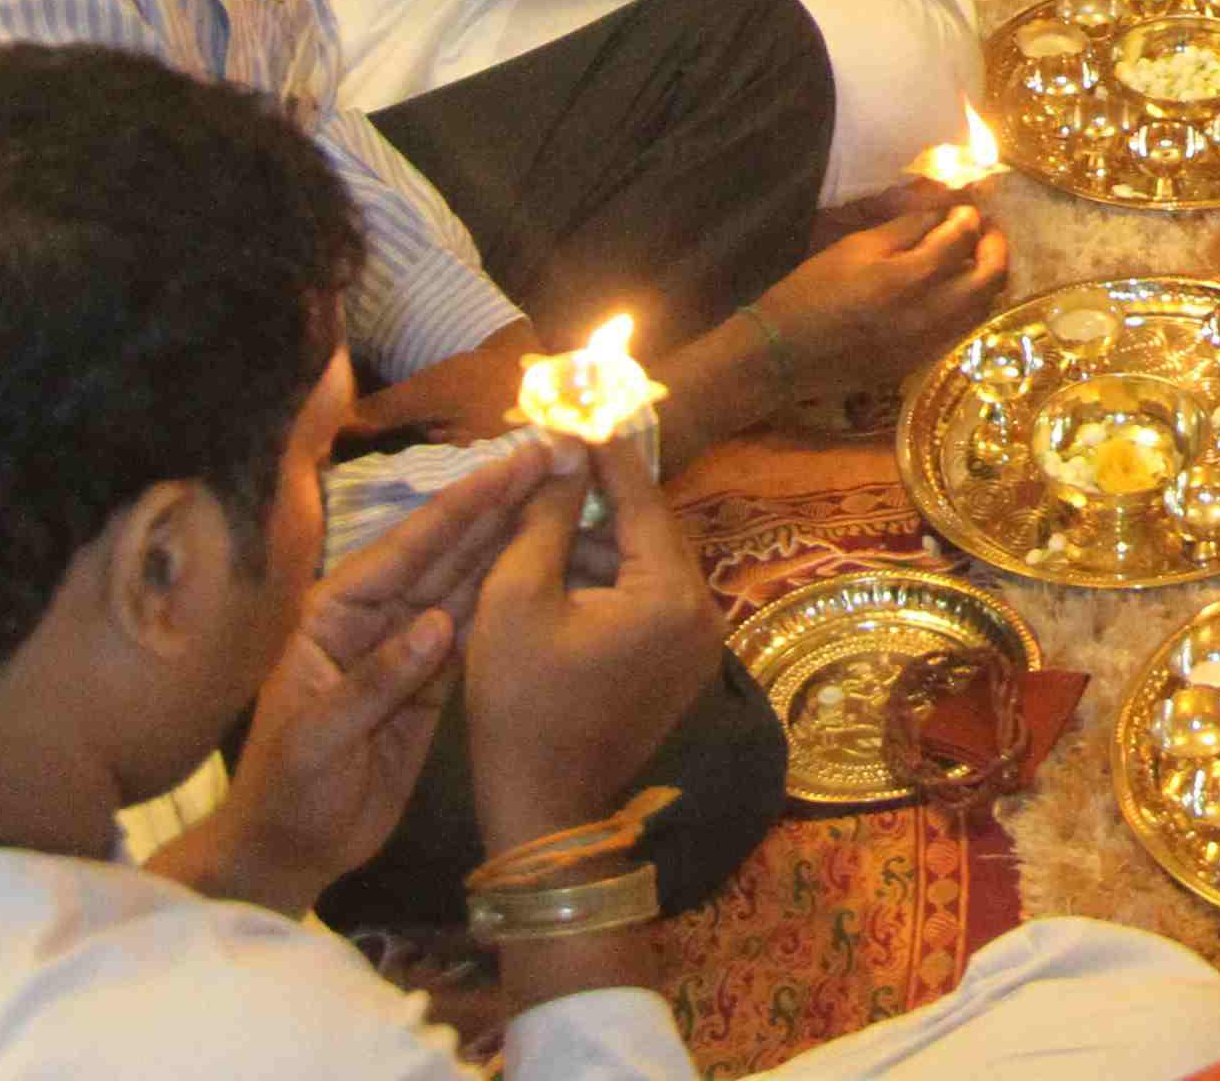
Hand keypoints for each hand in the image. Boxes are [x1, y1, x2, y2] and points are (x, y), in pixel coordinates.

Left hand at [181, 434, 551, 907]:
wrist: (290, 850)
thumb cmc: (289, 792)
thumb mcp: (318, 740)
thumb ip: (376, 681)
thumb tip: (438, 624)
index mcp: (333, 615)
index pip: (405, 549)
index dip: (462, 506)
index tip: (512, 466)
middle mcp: (371, 618)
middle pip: (442, 552)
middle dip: (494, 506)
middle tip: (550, 459)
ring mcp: (403, 648)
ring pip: (463, 583)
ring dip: (507, 542)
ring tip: (558, 498)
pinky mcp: (429, 682)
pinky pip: (472, 630)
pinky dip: (505, 598)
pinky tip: (540, 567)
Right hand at [460, 430, 724, 848]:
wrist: (543, 809)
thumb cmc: (521, 706)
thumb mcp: (516, 599)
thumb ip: (545, 519)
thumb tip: (562, 451)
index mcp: (671, 594)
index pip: (639, 498)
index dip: (601, 454)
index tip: (575, 410)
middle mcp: (703, 612)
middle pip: (645, 532)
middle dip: (591, 505)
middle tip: (543, 471)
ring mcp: (698, 644)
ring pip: (641, 567)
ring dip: (591, 550)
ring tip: (530, 534)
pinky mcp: (679, 667)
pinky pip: (644, 603)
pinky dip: (602, 588)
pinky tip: (550, 584)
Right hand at [752, 194, 1011, 394]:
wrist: (785, 354)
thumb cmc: (813, 290)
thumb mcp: (856, 246)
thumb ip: (907, 228)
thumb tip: (948, 214)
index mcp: (909, 278)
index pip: (962, 239)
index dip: (970, 218)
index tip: (965, 208)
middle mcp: (930, 314)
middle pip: (991, 277)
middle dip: (995, 247)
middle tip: (984, 229)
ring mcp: (931, 343)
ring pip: (985, 307)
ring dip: (988, 277)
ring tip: (973, 257)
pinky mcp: (923, 362)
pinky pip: (965, 330)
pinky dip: (972, 305)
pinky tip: (956, 290)